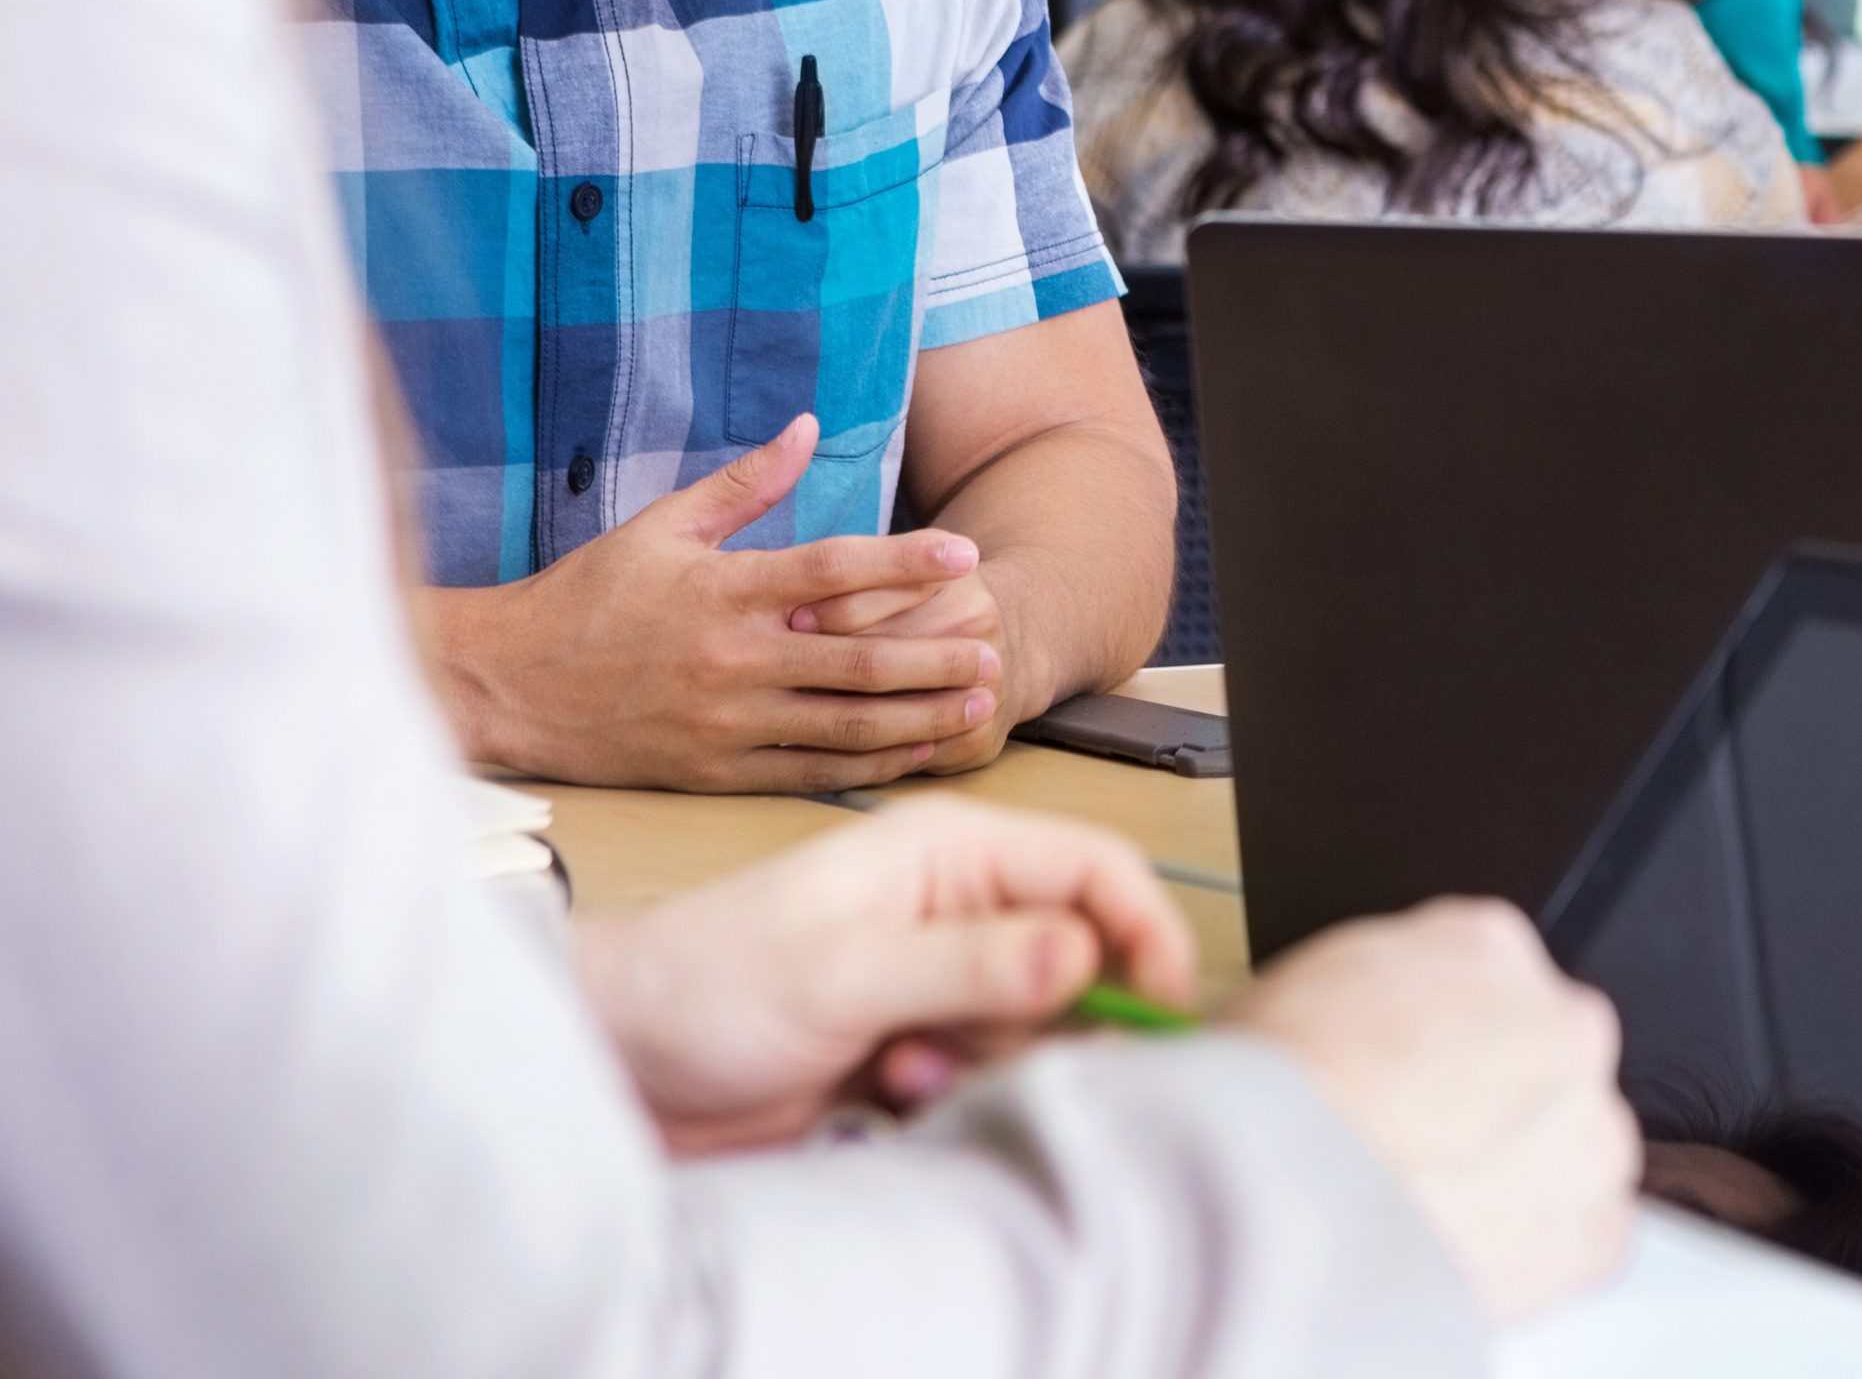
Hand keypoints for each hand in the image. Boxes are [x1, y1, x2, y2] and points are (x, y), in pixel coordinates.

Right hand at [420, 417, 1007, 790]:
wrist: (505, 687)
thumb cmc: (586, 599)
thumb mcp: (659, 527)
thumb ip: (743, 483)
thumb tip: (807, 424)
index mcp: (723, 593)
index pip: (833, 571)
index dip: (905, 561)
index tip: (964, 553)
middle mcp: (731, 661)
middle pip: (856, 661)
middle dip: (934, 657)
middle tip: (994, 648)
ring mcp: (725, 723)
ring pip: (843, 726)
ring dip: (918, 717)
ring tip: (977, 704)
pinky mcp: (714, 770)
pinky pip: (808, 772)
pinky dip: (869, 765)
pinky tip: (915, 753)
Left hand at [571, 797, 1196, 1154]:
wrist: (616, 1063)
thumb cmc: (700, 985)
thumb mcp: (841, 973)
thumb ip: (968, 965)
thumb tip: (1081, 955)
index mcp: (951, 853)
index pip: (1096, 869)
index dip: (1144, 932)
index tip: (1160, 1003)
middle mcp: (958, 906)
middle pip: (1084, 955)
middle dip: (1059, 1017)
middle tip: (1002, 1057)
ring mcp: (941, 975)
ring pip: (1042, 1024)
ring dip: (996, 1062)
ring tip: (910, 1070)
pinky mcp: (920, 1040)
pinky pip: (994, 1072)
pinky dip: (961, 1092)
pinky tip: (891, 1091)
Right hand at [1234, 901, 1639, 1322]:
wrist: (1265, 1207)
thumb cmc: (1262, 1104)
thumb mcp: (1306, 983)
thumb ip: (1386, 989)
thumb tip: (1387, 1023)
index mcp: (1486, 944)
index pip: (1494, 982)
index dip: (1448, 1046)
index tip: (1421, 1084)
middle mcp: (1560, 1024)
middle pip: (1545, 1063)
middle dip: (1494, 1110)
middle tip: (1420, 1156)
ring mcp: (1588, 1127)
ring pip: (1573, 1150)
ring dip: (1520, 1181)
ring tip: (1429, 1216)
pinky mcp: (1595, 1229)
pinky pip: (1585, 1241)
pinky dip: (1536, 1259)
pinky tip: (1460, 1257)